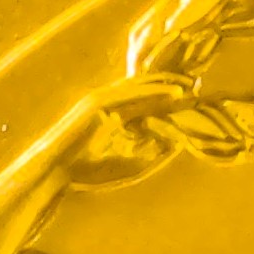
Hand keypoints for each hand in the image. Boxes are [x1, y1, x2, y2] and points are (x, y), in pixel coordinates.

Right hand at [54, 86, 189, 191]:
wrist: (55, 171)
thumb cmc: (86, 171)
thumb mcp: (129, 163)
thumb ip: (152, 152)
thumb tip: (178, 143)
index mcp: (112, 113)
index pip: (145, 98)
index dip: (168, 95)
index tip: (193, 95)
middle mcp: (108, 102)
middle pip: (146, 87)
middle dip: (172, 83)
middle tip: (199, 82)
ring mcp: (103, 100)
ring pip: (142, 87)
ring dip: (169, 84)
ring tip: (194, 84)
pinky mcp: (99, 104)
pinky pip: (132, 95)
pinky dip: (155, 92)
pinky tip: (176, 93)